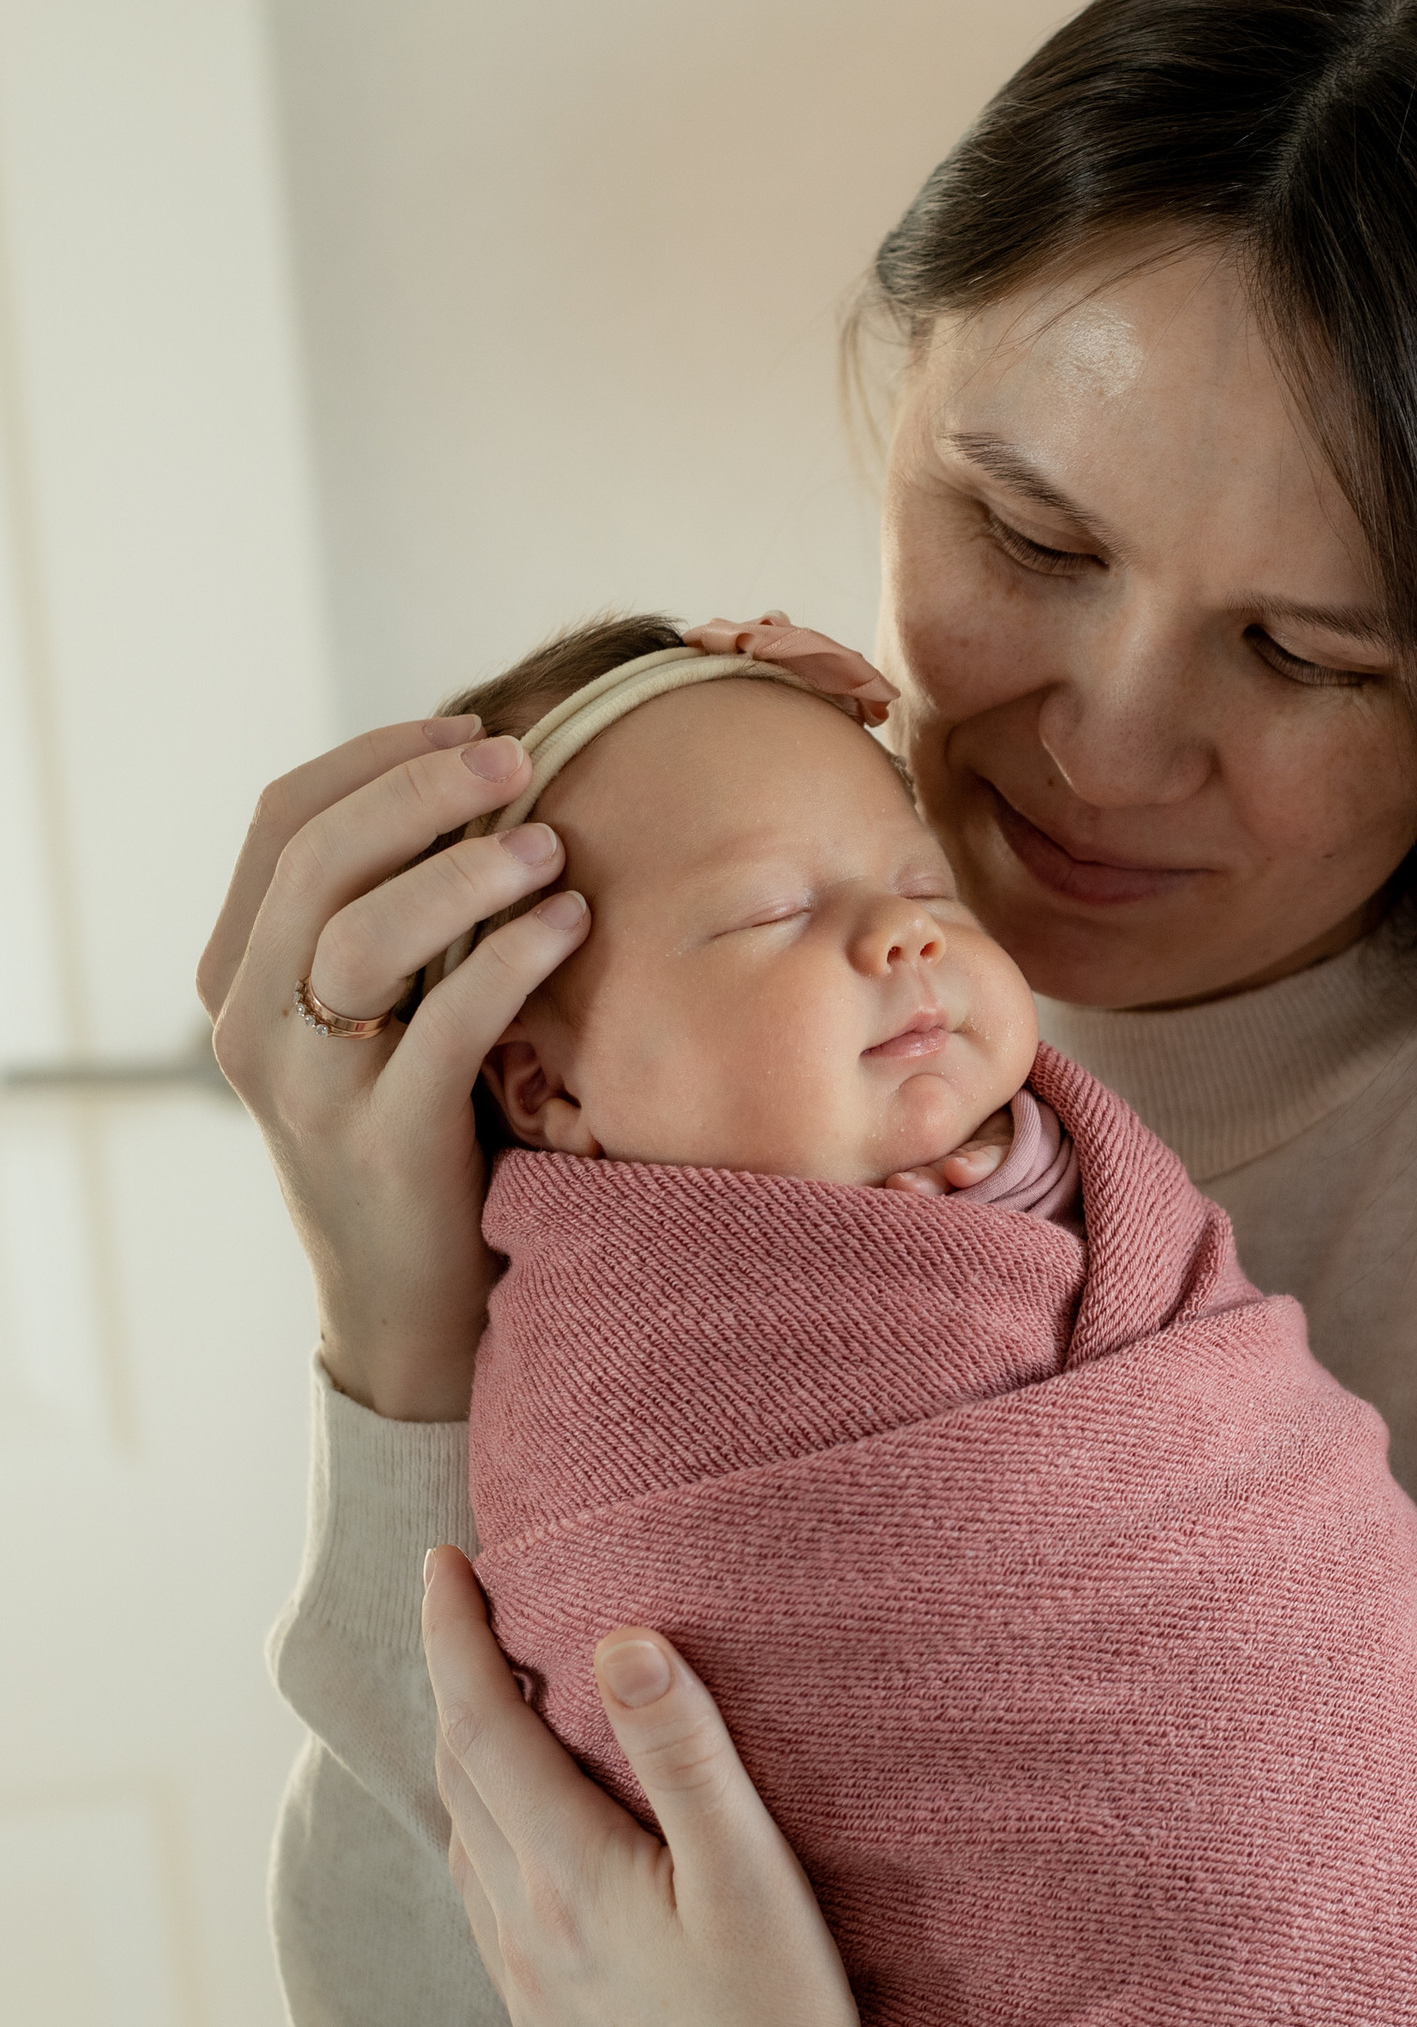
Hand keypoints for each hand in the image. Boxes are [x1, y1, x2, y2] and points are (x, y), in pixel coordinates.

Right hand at [198, 719, 593, 1416]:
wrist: (410, 1299)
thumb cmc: (417, 1124)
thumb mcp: (375, 1010)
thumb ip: (389, 913)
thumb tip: (474, 781)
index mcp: (236, 974)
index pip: (281, 819)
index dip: (376, 756)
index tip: (469, 727)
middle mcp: (250, 1024)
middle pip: (316, 858)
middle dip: (421, 788)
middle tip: (516, 756)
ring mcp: (308, 1089)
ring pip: (363, 934)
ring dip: (465, 870)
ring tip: (549, 846)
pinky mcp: (383, 1144)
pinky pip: (444, 1027)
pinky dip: (511, 957)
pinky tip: (570, 921)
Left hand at [424, 1548, 887, 2026]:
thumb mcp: (752, 1878)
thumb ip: (685, 1754)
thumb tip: (619, 1637)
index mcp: (566, 1875)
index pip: (479, 1725)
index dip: (453, 1637)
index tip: (440, 1562)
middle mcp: (523, 1932)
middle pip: (460, 1780)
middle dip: (456, 1685)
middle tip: (468, 1611)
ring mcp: (529, 1996)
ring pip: (467, 1853)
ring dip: (466, 1770)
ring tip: (492, 1712)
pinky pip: (489, 1920)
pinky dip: (487, 1849)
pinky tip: (523, 1854)